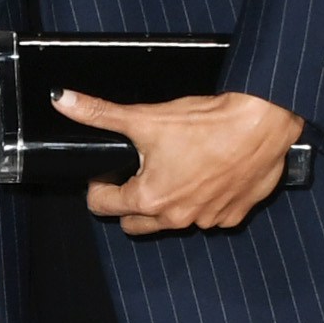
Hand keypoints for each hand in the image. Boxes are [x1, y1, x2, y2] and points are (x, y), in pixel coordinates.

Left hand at [55, 89, 302, 235]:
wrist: (262, 124)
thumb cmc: (206, 123)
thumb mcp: (144, 116)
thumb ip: (99, 113)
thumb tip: (61, 100)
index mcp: (149, 198)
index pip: (103, 205)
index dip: (99, 184)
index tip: (108, 168)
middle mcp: (176, 218)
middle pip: (134, 222)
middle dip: (129, 201)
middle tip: (137, 170)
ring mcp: (207, 220)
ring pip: (173, 221)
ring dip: (168, 202)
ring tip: (174, 167)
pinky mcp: (233, 215)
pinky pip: (209, 216)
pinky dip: (204, 200)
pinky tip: (207, 174)